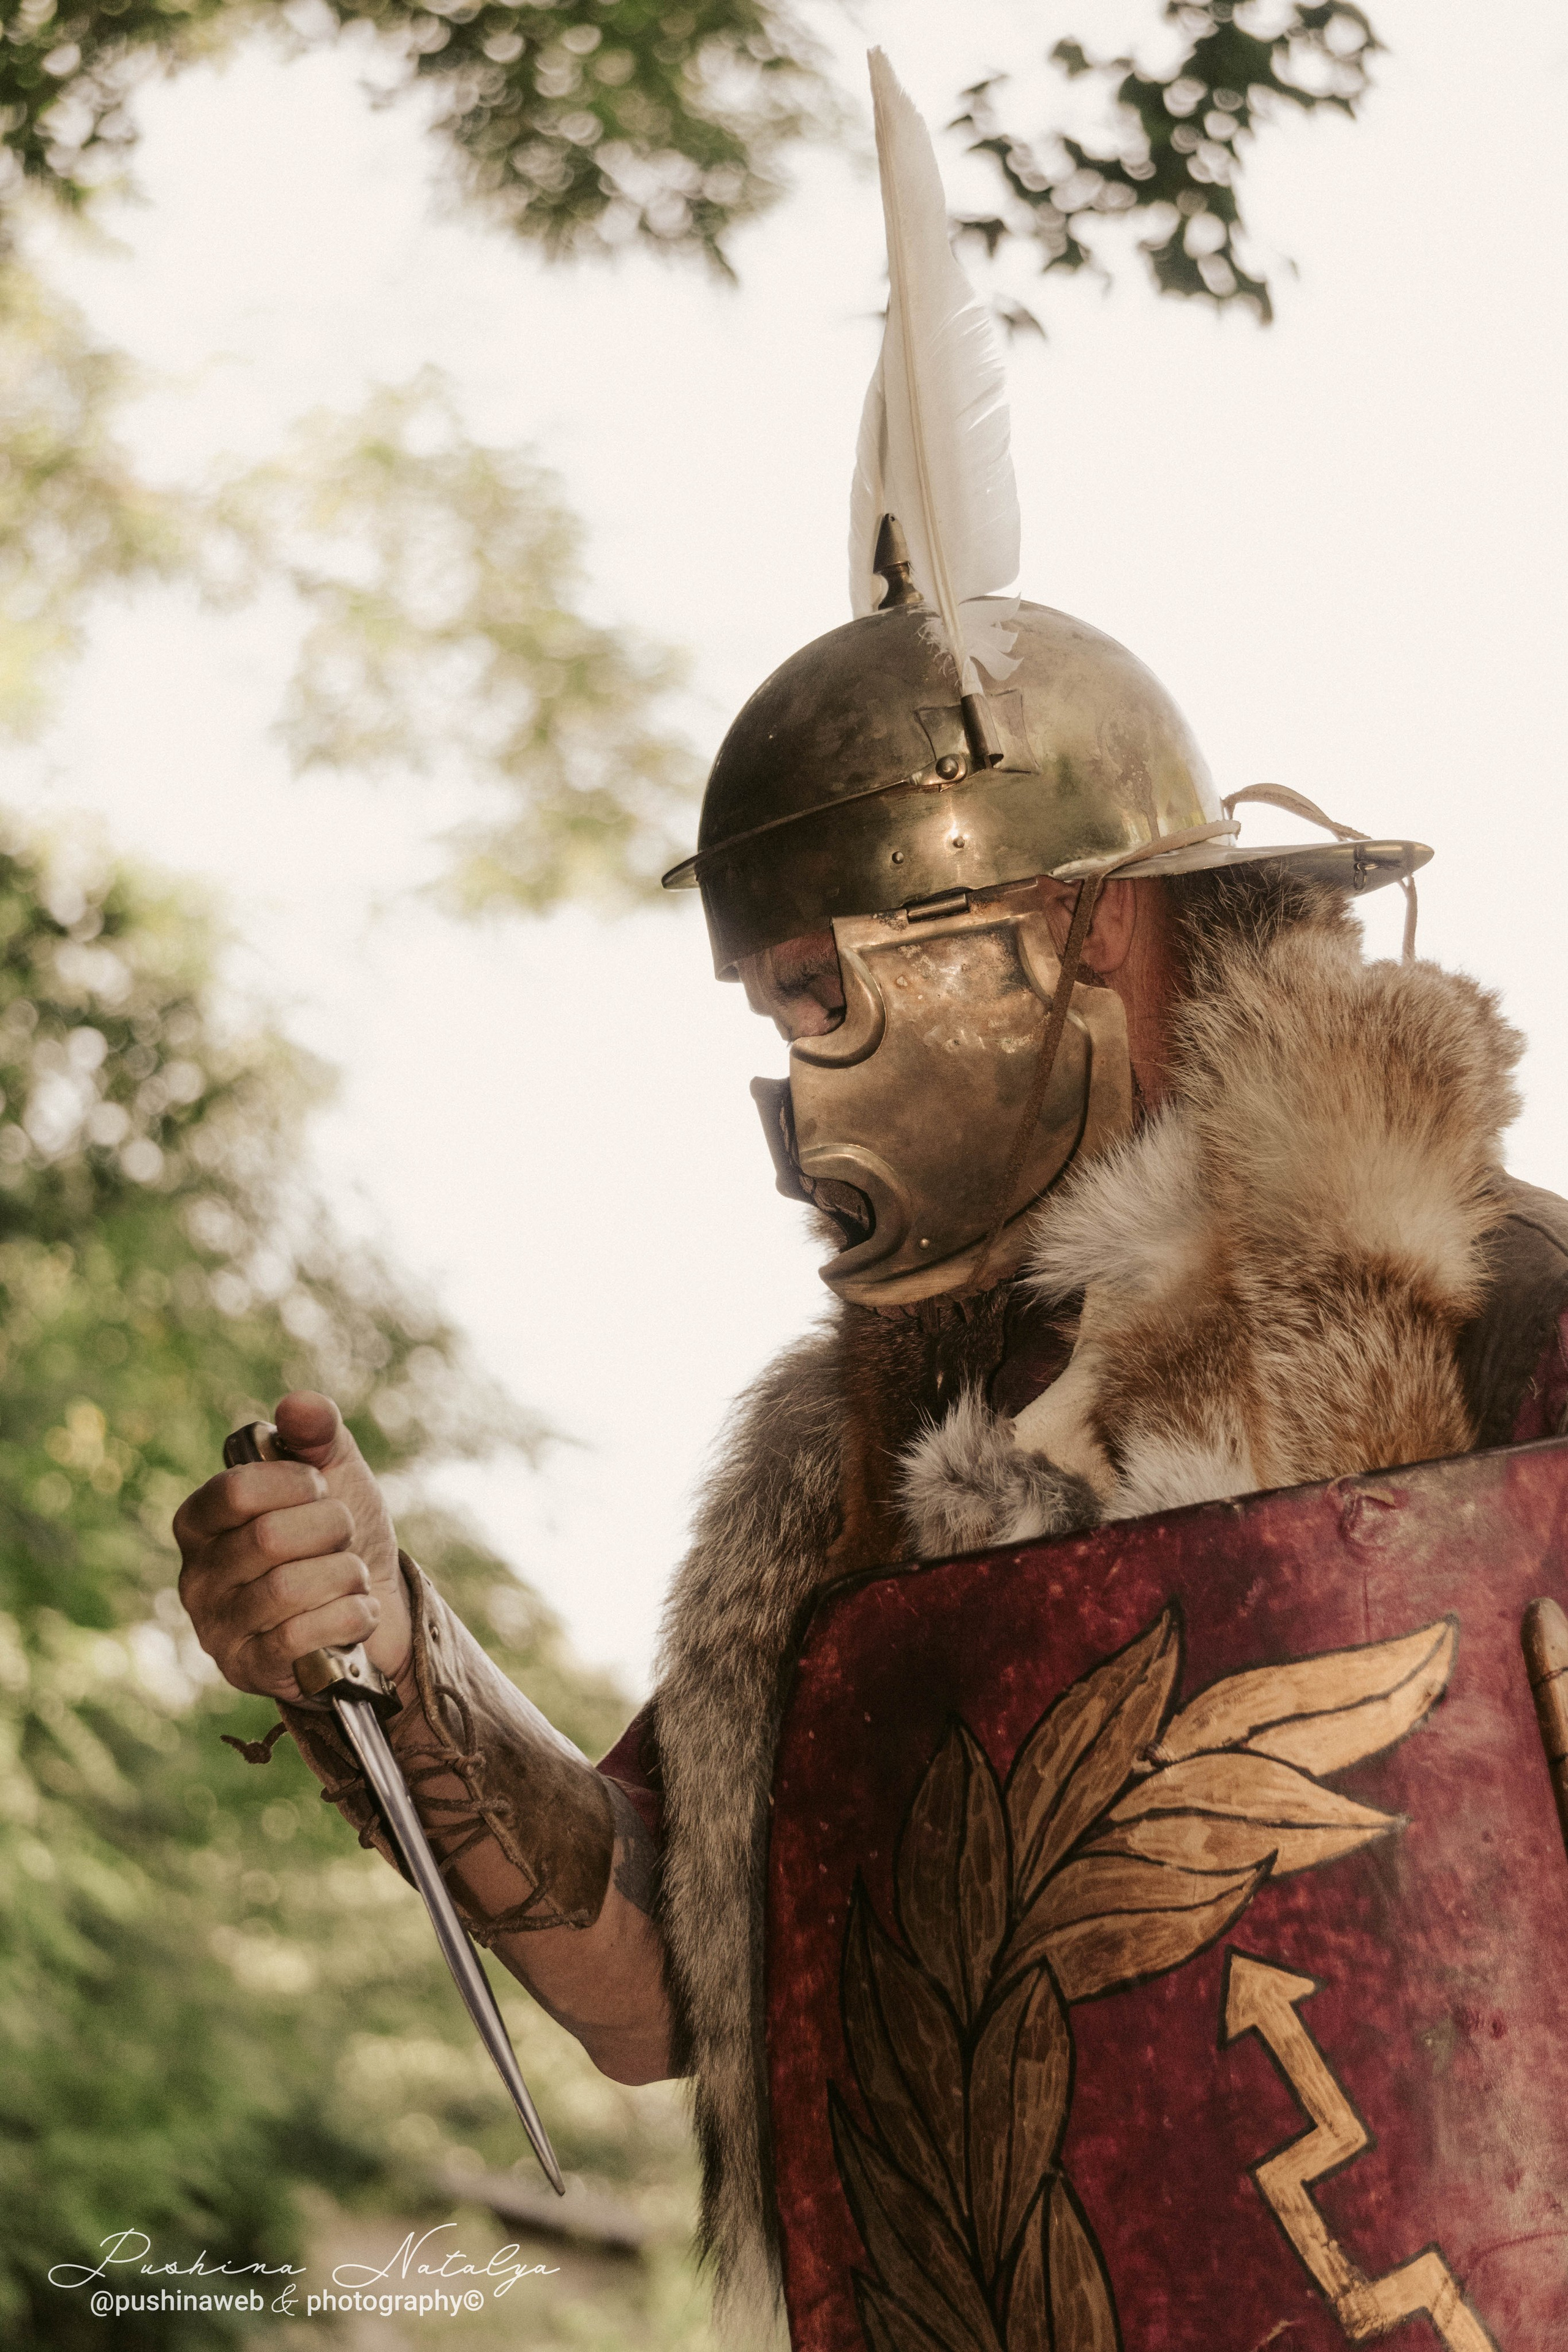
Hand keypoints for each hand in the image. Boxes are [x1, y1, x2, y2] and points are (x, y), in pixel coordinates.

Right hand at [174, 1390, 411, 1703]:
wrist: (377, 1608)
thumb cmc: (340, 1537)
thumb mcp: (335, 1475)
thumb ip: (316, 1432)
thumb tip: (297, 1405)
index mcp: (199, 1521)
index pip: (236, 1491)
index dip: (297, 1485)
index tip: (321, 1489)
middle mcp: (195, 1576)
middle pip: (269, 1538)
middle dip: (331, 1531)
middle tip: (342, 1539)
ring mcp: (217, 1629)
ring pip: (289, 1589)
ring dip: (344, 1576)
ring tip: (350, 1576)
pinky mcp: (248, 1671)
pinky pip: (302, 1638)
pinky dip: (349, 1617)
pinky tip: (356, 1613)